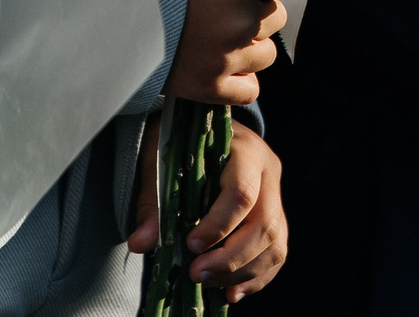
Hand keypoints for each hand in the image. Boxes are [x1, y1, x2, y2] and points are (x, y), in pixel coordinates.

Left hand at [128, 124, 289, 302]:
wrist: (198, 129)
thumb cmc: (180, 145)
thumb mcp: (162, 163)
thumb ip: (154, 203)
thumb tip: (141, 243)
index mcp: (245, 151)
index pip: (243, 193)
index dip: (219, 225)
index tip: (190, 245)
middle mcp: (269, 173)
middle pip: (266, 224)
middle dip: (231, 258)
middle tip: (196, 274)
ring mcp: (276, 196)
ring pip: (275, 244)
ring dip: (243, 272)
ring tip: (207, 282)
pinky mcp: (277, 218)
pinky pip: (276, 254)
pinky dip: (255, 278)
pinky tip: (229, 291)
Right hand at [168, 0, 298, 106]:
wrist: (109, 20)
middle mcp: (240, 21)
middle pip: (277, 18)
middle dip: (258, 12)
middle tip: (231, 10)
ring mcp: (228, 58)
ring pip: (267, 55)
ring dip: (251, 47)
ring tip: (224, 40)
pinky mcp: (211, 88)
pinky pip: (249, 90)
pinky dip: (240, 81)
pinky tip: (223, 69)